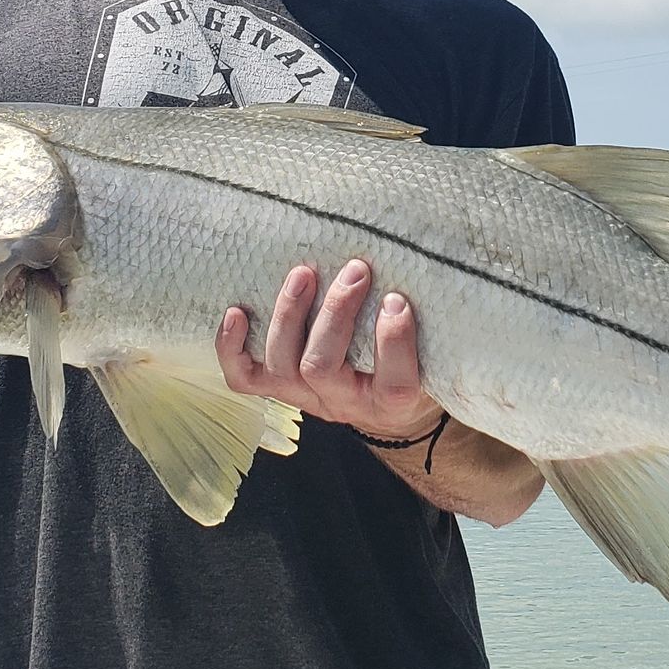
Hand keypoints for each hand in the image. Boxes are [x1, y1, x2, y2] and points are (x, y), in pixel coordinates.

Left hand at [216, 259, 442, 439]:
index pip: (395, 384)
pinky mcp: (279, 390)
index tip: (397, 299)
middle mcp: (345, 403)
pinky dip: (232, 348)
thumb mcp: (435, 349)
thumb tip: (423, 261)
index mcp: (394, 400)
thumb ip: (430, 320)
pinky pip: (245, 378)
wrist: (385, 406)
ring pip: (283, 366)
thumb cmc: (416, 362)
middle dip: (335, 314)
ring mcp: (306, 397)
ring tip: (304, 274)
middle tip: (356, 270)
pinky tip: (236, 312)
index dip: (394, 343)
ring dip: (290, 315)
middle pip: (324, 367)